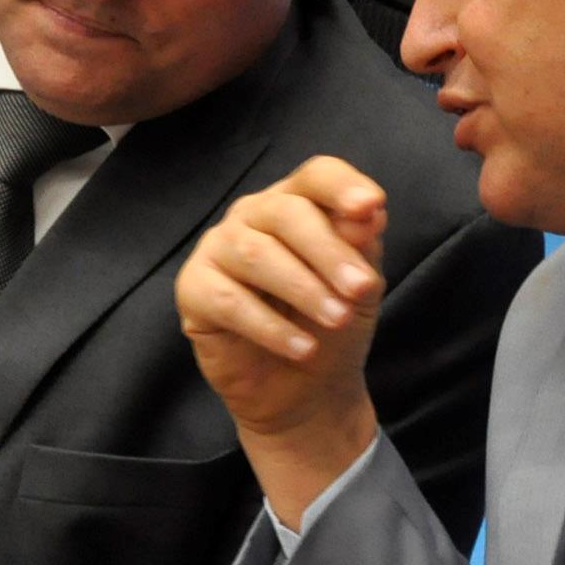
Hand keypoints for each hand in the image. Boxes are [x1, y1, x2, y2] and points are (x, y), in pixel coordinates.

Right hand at [177, 155, 387, 525]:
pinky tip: (302, 348)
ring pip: (255, 253)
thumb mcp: (360, 287)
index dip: (341, 186)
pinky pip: (229, 301)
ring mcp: (218, 248)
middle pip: (287, 213)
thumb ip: (361, 247)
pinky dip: (270, 327)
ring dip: (303, 288)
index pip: (316, 176)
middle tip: (361, 289)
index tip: (371, 206)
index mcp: (297, 203)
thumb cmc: (332, 325)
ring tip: (336, 320)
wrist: (307, 389)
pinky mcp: (194, 289)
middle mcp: (252, 216)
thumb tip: (369, 214)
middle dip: (329, 251)